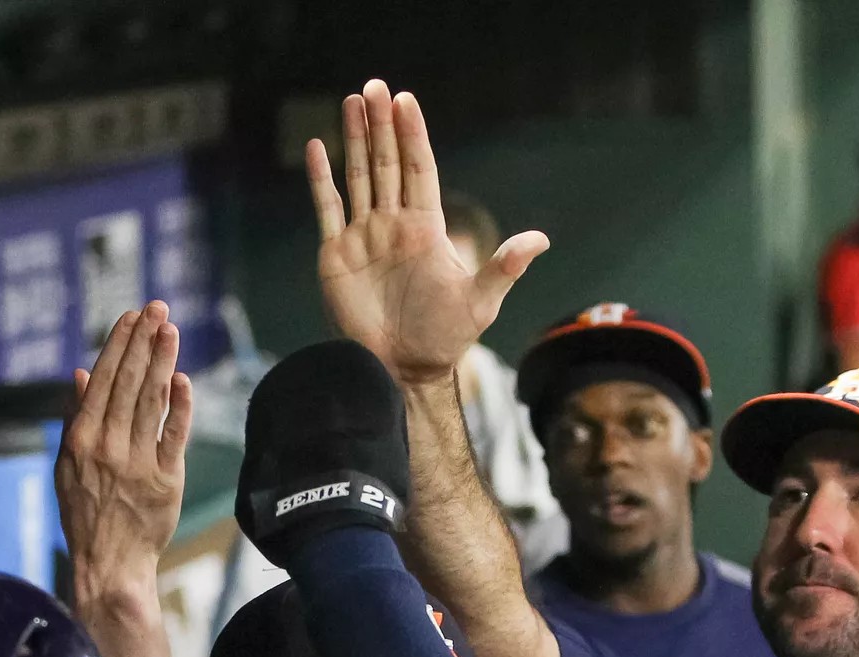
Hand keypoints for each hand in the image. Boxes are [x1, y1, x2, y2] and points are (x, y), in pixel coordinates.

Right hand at [58, 301, 192, 597]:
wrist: (109, 563)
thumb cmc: (84, 513)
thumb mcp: (66, 464)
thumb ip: (75, 416)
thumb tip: (82, 372)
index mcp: (81, 439)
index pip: (103, 380)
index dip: (119, 345)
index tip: (132, 316)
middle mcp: (108, 446)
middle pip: (129, 383)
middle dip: (143, 341)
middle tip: (157, 308)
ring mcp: (137, 462)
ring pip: (152, 402)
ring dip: (162, 361)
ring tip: (170, 329)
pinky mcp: (165, 480)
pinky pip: (175, 435)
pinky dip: (180, 406)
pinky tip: (183, 378)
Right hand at [306, 80, 549, 385]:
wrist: (403, 369)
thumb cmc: (444, 338)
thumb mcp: (480, 302)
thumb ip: (504, 267)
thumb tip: (541, 239)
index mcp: (426, 227)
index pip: (419, 169)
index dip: (413, 134)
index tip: (406, 100)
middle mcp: (394, 224)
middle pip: (387, 163)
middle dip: (381, 125)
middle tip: (374, 86)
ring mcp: (364, 236)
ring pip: (358, 176)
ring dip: (355, 139)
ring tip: (351, 101)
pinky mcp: (336, 254)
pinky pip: (328, 207)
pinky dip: (320, 179)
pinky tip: (318, 147)